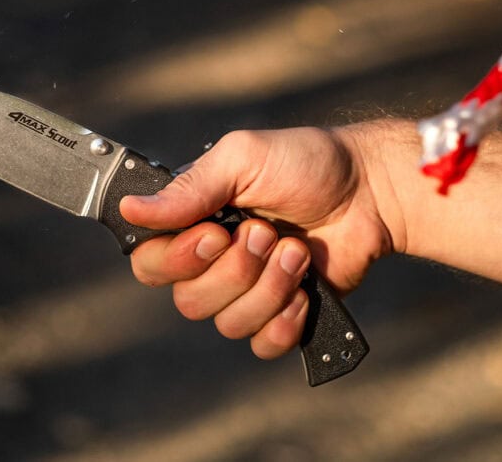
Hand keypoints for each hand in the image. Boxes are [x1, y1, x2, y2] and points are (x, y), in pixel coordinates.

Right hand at [119, 126, 395, 358]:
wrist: (371, 190)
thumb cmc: (306, 163)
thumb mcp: (243, 157)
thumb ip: (190, 188)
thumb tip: (131, 208)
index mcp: (194, 224)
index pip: (150, 265)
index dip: (179, 259)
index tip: (217, 233)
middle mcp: (214, 263)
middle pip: (189, 302)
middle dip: (237, 269)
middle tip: (269, 232)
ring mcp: (249, 292)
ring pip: (228, 324)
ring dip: (269, 287)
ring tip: (298, 251)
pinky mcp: (283, 313)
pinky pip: (263, 344)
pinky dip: (285, 319)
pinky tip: (306, 289)